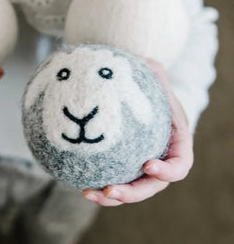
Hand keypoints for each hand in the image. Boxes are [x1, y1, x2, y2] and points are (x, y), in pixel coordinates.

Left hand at [82, 58, 193, 205]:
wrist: (135, 93)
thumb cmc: (147, 82)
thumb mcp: (152, 70)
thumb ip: (150, 69)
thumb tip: (140, 61)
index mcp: (174, 140)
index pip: (180, 162)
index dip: (168, 170)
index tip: (147, 165)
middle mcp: (160, 156)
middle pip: (152, 185)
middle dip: (132, 193)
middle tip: (109, 189)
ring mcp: (140, 162)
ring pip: (130, 187)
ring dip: (110, 196)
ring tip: (87, 192)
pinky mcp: (122, 163)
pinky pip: (113, 177)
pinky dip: (98, 183)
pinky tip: (77, 181)